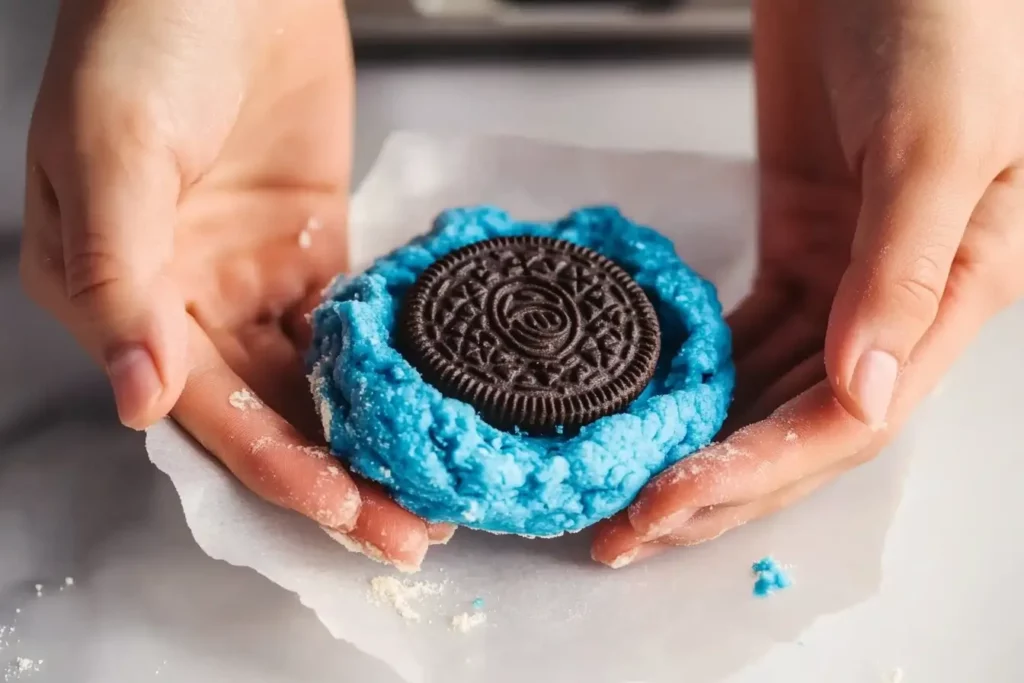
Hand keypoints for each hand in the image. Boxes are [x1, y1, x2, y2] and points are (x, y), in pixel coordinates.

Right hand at [21, 0, 451, 569]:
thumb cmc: (148, 30)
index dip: (273, 464)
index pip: (200, 407)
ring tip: (431, 489)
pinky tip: (427, 407)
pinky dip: (384, 370)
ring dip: (366, 439)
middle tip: (405, 531)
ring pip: (309, 383)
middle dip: (333, 478)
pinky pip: (347, 327)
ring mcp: (251, 276)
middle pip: (263, 413)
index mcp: (119, 292)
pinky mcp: (308, 246)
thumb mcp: (116, 144)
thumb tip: (138, 393)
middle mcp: (184, 298)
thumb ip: (117, 271)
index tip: (343, 509)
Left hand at [592, 0, 1023, 566]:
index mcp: (956, 292)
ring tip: (625, 488)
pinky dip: (698, 374)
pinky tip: (652, 405)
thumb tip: (862, 393)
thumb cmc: (948, 11)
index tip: (669, 502)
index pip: (847, 420)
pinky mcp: (800, 237)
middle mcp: (897, 300)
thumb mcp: (939, 140)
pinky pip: (745, 330)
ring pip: (767, 388)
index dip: (756, 472)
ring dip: (699, 444)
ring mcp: (843, 271)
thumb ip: (905, 271)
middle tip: (626, 532)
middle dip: (713, 487)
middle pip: (797, 425)